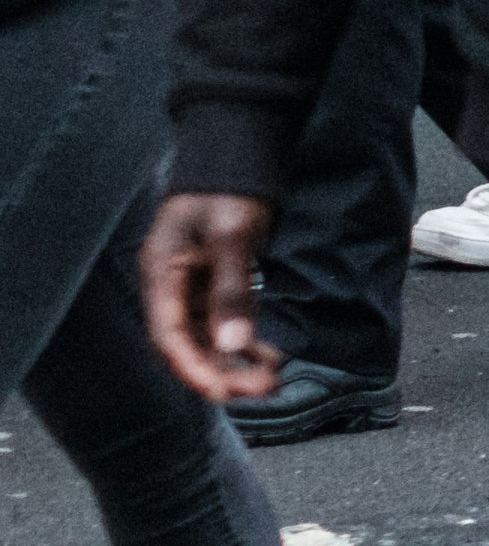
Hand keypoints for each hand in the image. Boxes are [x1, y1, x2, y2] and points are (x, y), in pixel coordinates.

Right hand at [140, 192, 281, 400]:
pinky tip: (267, 355)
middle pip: (188, 342)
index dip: (194, 367)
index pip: (170, 336)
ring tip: (270, 379)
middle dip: (220, 370)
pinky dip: (243, 339)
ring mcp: (190, 285)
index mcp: (161, 275)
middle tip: (262, 389)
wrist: (234, 153)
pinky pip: (223, 321)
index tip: (224, 392)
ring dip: (234, 360)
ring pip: (207, 336)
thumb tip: (233, 343)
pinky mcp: (212, 282)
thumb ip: (231, 290)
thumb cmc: (228, 190)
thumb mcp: (232, 237)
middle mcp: (170, 286)